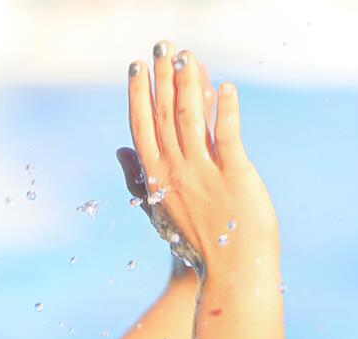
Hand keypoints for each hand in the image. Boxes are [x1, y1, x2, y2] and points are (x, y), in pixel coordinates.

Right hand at [122, 42, 277, 274]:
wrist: (230, 273)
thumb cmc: (197, 245)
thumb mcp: (160, 212)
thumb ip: (139, 179)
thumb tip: (121, 150)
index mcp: (157, 178)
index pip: (143, 126)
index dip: (138, 94)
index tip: (136, 66)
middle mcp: (177, 172)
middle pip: (166, 115)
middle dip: (162, 77)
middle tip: (162, 47)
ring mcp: (206, 174)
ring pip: (192, 119)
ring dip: (189, 84)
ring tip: (188, 57)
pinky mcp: (236, 176)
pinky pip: (229, 137)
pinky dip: (226, 111)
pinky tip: (225, 87)